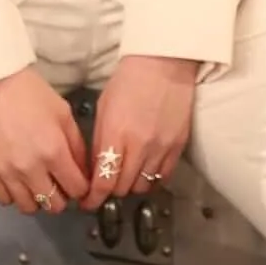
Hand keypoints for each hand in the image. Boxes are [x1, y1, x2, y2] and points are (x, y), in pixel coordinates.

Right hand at [0, 66, 88, 214]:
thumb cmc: (30, 93)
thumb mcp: (62, 112)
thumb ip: (76, 144)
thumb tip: (83, 170)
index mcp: (54, 151)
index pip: (77, 189)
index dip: (82, 188)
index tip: (79, 181)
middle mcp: (31, 168)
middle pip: (54, 205)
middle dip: (62, 196)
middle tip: (59, 183)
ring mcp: (7, 173)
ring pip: (29, 207)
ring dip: (38, 198)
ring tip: (38, 182)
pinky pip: (5, 200)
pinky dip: (14, 194)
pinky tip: (18, 180)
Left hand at [81, 55, 195, 211]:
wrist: (164, 63)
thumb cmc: (128, 80)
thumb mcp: (104, 107)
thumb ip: (100, 140)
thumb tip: (95, 168)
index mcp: (116, 134)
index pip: (103, 181)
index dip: (93, 197)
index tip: (87, 201)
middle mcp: (139, 146)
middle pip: (122, 188)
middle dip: (110, 189)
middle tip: (105, 185)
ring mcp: (161, 148)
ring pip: (142, 186)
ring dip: (130, 185)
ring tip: (125, 175)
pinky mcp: (177, 146)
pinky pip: (163, 177)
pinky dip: (151, 178)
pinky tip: (144, 170)